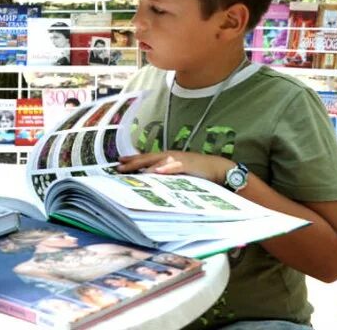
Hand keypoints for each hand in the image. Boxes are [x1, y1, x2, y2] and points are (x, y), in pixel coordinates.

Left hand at [116, 151, 231, 183]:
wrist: (218, 169)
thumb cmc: (199, 172)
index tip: (119, 162)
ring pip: (158, 161)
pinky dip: (165, 168)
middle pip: (148, 158)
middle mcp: (170, 157)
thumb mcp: (179, 174)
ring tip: (131, 168)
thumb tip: (153, 180)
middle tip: (118, 167)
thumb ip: (167, 175)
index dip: (133, 160)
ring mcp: (178, 160)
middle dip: (133, 163)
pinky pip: (174, 167)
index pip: (147, 158)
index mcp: (168, 158)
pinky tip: (156, 171)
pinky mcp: (188, 165)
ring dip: (144, 164)